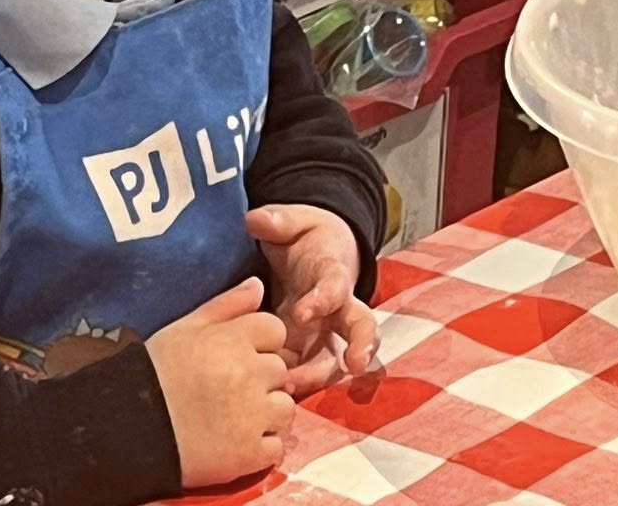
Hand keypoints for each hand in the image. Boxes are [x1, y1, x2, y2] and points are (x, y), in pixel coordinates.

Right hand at [146, 278, 295, 488]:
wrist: (120, 436)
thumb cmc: (152, 377)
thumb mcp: (182, 331)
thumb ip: (226, 306)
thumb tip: (259, 284)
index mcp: (233, 340)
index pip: (275, 331)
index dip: (258, 346)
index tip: (233, 361)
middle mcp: (248, 374)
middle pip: (280, 370)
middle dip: (260, 381)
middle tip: (226, 394)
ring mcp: (252, 415)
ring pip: (284, 409)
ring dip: (265, 416)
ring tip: (230, 421)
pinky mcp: (248, 454)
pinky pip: (276, 448)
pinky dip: (260, 449)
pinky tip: (232, 444)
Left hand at [247, 204, 377, 396]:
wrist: (321, 255)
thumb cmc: (308, 240)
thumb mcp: (295, 222)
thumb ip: (278, 220)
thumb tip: (256, 219)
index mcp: (333, 274)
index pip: (335, 286)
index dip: (322, 299)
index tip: (303, 311)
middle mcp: (338, 308)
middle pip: (360, 327)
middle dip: (361, 345)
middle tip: (354, 364)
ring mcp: (326, 333)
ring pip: (335, 358)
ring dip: (320, 376)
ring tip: (293, 390)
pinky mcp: (309, 351)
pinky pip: (309, 373)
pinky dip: (296, 387)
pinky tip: (275, 397)